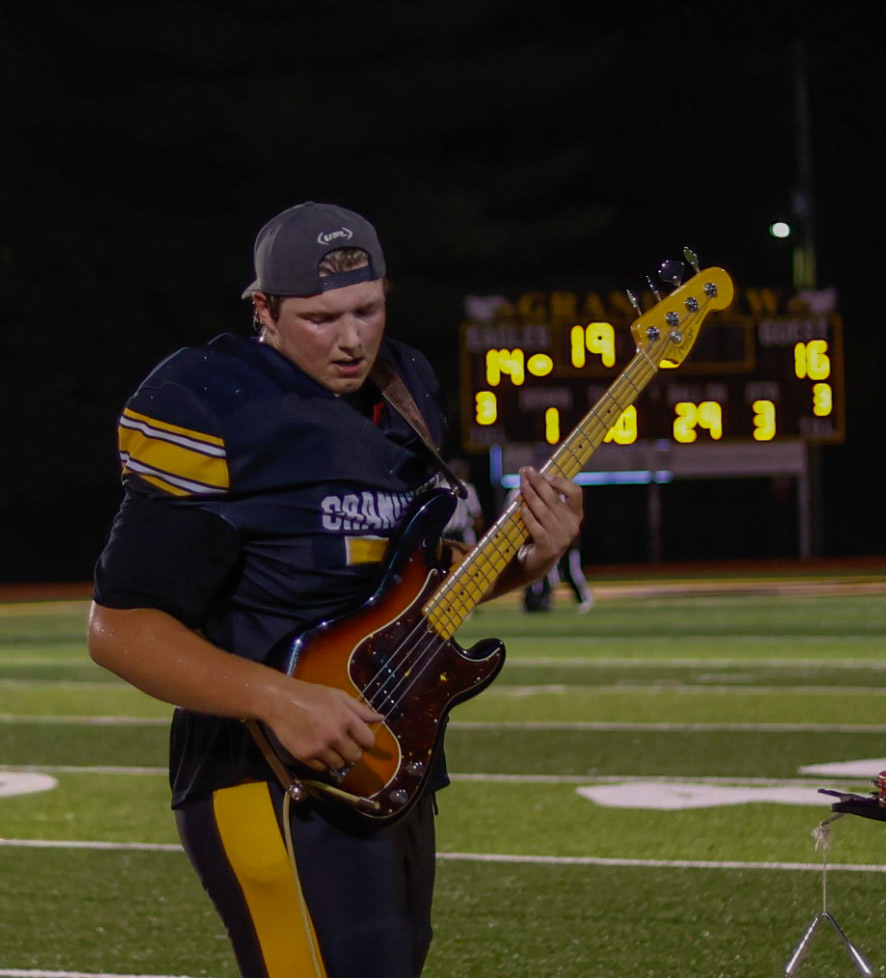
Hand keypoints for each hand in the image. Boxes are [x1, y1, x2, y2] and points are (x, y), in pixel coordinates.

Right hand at [263, 678, 383, 772]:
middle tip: (343, 744)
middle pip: (355, 757)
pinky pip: (321, 768)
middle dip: (352, 751)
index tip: (361, 741)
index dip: (366, 742)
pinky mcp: (305, 756)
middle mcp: (335, 735)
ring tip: (327, 745)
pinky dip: (321, 762)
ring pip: (339, 765)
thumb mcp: (338, 695)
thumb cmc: (312, 696)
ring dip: (337, 758)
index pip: (368, 741)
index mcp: (347, 719)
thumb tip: (381, 718)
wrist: (280, 701)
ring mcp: (320, 748)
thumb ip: (361, 709)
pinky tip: (315, 748)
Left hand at [515, 466, 582, 581]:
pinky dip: (528, 517)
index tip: (544, 473)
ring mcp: (561, 539)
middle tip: (525, 472)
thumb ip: (541, 496)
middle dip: (538, 483)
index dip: (560, 481)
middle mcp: (572, 526)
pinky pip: (537, 528)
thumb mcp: (544, 513)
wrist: (533, 563)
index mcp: (575, 514)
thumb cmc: (538, 532)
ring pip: (544, 512)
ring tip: (520, 485)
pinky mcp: (548, 549)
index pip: (576, 492)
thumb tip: (526, 475)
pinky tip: (521, 509)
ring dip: (530, 496)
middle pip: (554, 499)